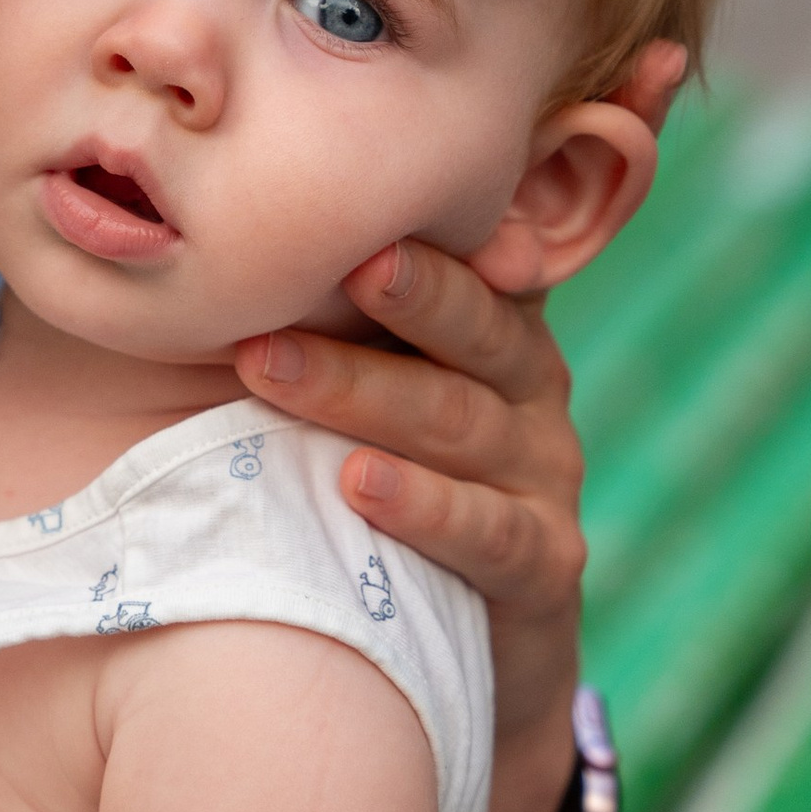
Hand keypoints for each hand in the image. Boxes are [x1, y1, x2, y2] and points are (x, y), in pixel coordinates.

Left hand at [231, 40, 682, 766]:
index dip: (482, 199)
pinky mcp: (540, 568)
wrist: (439, 656)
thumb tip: (284, 170)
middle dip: (412, 288)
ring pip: (461, 422)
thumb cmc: (363, 478)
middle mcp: (526, 385)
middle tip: (343, 256)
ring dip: (365, 391)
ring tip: (270, 365)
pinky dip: (423, 507)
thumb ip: (316, 281)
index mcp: (487, 319)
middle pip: (478, 323)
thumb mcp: (356, 368)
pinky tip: (355, 484)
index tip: (422, 154)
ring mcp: (539, 476)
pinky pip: (487, 532)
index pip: (490, 240)